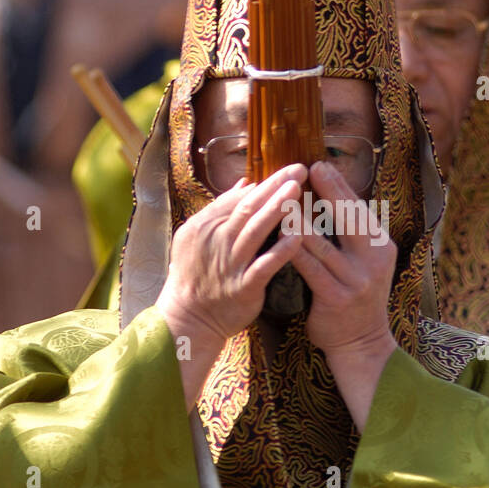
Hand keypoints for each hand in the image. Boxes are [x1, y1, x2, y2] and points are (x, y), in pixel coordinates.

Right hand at [156, 163, 305, 408]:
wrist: (189, 318)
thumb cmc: (196, 275)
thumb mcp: (198, 237)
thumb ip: (221, 209)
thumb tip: (245, 182)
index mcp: (204, 226)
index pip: (237, 197)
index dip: (264, 182)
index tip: (287, 169)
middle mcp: (216, 241)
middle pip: (248, 207)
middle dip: (274, 186)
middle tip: (299, 169)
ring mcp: (229, 264)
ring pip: (255, 230)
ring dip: (277, 208)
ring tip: (297, 190)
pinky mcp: (243, 287)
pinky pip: (265, 265)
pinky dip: (282, 250)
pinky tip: (299, 236)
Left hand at [292, 160, 397, 429]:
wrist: (360, 344)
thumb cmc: (354, 298)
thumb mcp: (363, 263)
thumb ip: (351, 235)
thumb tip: (332, 196)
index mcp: (381, 246)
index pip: (360, 209)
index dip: (340, 186)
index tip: (320, 165)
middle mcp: (373, 260)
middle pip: (347, 218)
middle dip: (326, 191)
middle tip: (305, 169)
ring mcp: (356, 280)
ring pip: (322, 241)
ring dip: (301, 217)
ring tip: (283, 196)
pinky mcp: (336, 297)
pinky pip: (309, 266)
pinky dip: (293, 247)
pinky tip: (279, 233)